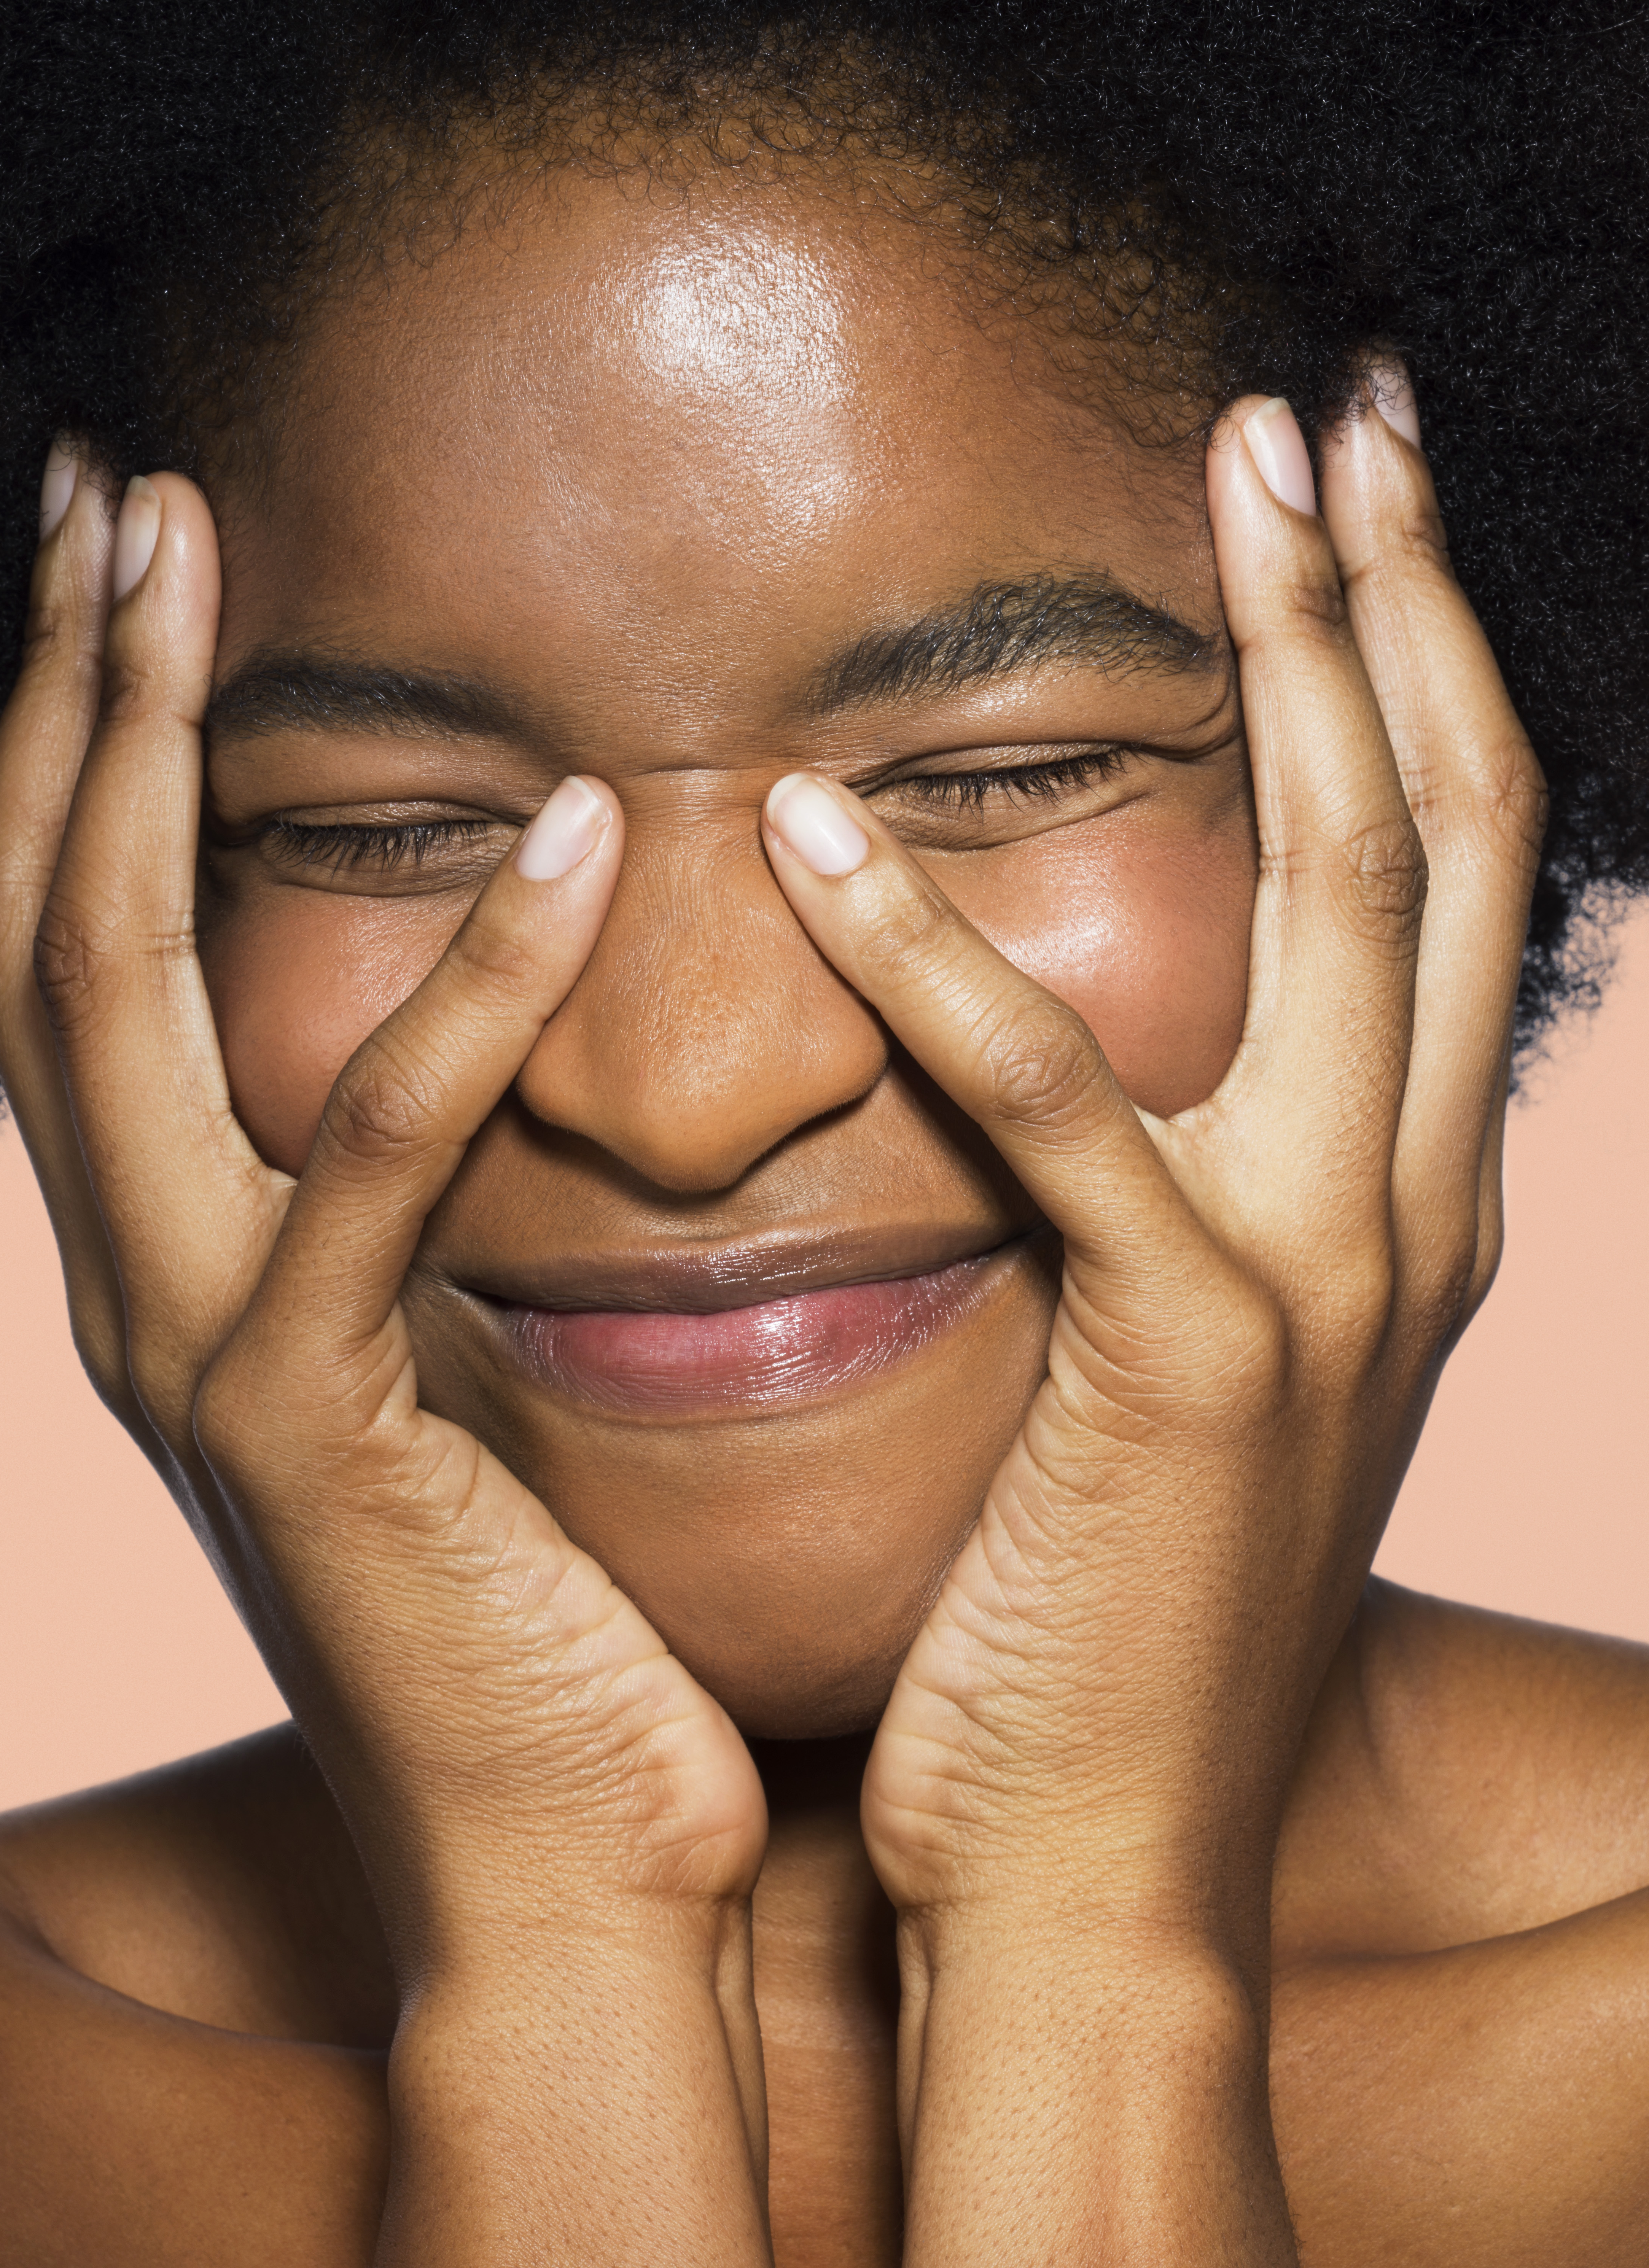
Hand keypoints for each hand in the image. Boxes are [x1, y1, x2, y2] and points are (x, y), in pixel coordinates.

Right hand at [0, 462, 766, 1982]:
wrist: (568, 1863)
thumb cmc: (542, 1604)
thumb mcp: (448, 1356)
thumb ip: (423, 1201)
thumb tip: (492, 1010)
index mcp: (170, 1257)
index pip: (70, 950)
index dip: (68, 747)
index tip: (121, 561)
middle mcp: (134, 1286)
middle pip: (42, 928)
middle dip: (59, 696)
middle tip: (111, 486)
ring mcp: (193, 1356)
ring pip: (120, 1003)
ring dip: (144, 765)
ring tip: (196, 562)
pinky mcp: (307, 1429)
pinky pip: (372, 1159)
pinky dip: (465, 989)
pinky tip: (567, 834)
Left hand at [760, 385, 1544, 1956]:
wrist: (1100, 1867)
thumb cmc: (1112, 1604)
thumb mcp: (1189, 1356)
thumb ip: (1182, 1187)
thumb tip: (1108, 1035)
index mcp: (1407, 1199)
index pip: (1453, 867)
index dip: (1421, 664)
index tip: (1353, 495)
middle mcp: (1411, 1206)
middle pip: (1444, 823)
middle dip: (1398, 595)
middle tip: (1320, 400)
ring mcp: (1326, 1275)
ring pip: (1336, 894)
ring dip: (1284, 663)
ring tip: (1207, 478)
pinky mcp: (1185, 1354)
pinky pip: (1060, 1094)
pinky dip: (938, 948)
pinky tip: (815, 824)